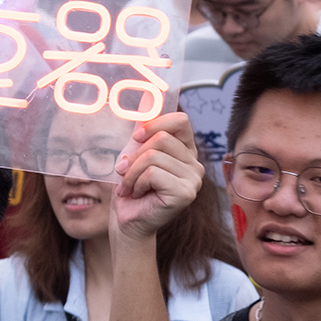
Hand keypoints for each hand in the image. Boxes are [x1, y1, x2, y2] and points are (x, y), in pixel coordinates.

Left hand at [109, 111, 202, 244]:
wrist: (127, 221)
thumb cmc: (131, 188)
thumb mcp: (134, 153)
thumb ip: (143, 130)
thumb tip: (146, 98)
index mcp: (186, 151)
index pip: (181, 121)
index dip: (156, 123)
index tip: (136, 136)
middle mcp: (195, 164)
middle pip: (161, 138)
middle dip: (135, 155)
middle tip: (125, 172)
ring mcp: (194, 180)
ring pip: (153, 156)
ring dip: (132, 172)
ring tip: (130, 186)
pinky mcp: (186, 193)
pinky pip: (153, 172)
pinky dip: (137, 183)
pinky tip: (138, 194)